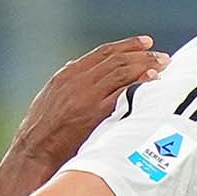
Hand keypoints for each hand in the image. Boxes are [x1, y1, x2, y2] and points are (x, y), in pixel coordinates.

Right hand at [9, 36, 168, 167]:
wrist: (34, 153)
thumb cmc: (43, 131)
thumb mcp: (50, 98)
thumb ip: (65, 82)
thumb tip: (72, 65)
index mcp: (67, 75)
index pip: (102, 53)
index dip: (126, 46)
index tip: (145, 43)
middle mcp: (77, 80)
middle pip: (116, 60)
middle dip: (141, 55)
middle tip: (161, 55)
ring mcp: (86, 96)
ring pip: (121, 72)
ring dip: (145, 65)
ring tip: (163, 65)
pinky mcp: (94, 113)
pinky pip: (122, 93)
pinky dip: (139, 83)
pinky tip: (152, 79)